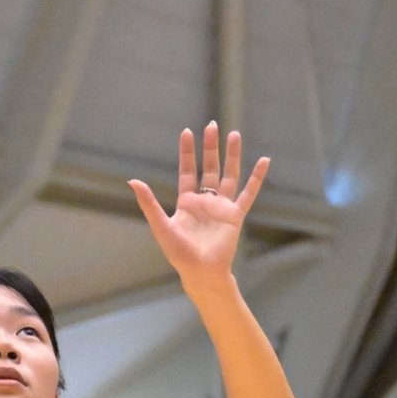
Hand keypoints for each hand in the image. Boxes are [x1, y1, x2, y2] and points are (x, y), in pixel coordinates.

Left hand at [128, 125, 267, 290]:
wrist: (201, 272)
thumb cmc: (179, 253)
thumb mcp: (161, 226)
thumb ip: (149, 203)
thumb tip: (132, 181)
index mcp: (187, 202)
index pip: (188, 171)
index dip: (187, 152)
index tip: (187, 132)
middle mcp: (205, 201)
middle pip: (209, 167)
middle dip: (210, 147)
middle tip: (212, 125)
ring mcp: (222, 207)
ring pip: (229, 175)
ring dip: (232, 156)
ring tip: (234, 134)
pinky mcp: (235, 215)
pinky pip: (248, 193)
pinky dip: (256, 178)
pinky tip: (264, 162)